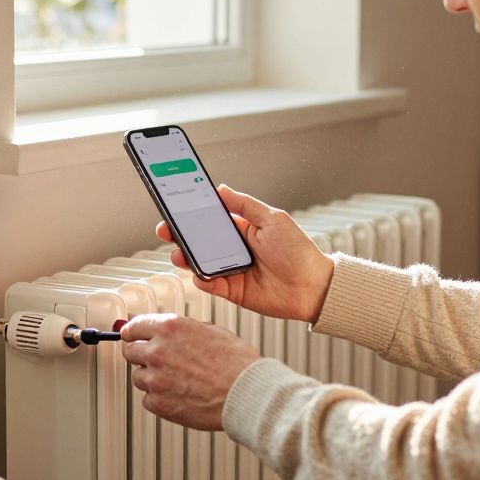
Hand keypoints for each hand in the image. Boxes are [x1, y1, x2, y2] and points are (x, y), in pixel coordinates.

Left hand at [120, 314, 259, 430]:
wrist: (246, 393)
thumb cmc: (237, 364)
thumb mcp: (213, 331)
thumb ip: (186, 330)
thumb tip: (174, 332)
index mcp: (170, 328)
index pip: (134, 326)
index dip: (133, 332)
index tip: (131, 335)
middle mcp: (158, 351)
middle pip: (130, 351)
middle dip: (141, 355)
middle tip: (155, 360)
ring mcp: (156, 379)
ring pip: (138, 377)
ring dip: (151, 378)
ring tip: (175, 381)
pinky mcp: (159, 403)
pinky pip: (148, 399)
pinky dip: (159, 398)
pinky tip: (178, 395)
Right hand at [158, 185, 334, 322]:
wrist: (312, 287)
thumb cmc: (298, 251)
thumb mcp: (273, 219)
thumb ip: (245, 205)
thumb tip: (222, 189)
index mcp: (242, 229)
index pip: (210, 218)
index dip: (191, 213)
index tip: (174, 207)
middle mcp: (233, 249)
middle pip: (199, 240)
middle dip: (179, 235)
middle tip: (167, 230)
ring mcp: (230, 270)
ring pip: (199, 262)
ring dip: (185, 257)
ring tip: (179, 253)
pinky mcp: (232, 290)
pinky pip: (209, 284)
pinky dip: (200, 279)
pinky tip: (199, 273)